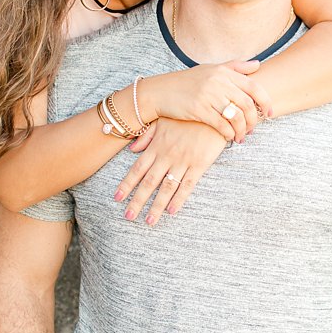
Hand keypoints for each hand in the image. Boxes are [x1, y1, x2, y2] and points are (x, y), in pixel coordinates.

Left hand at [115, 119, 229, 224]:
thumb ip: (147, 135)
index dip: (127, 184)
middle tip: (128, 217)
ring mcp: (183, 161)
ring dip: (156, 206)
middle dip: (138, 201)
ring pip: (166, 187)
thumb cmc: (187, 114)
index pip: (137, 169)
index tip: (117, 198)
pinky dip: (179, 199)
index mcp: (157, 146)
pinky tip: (171, 211)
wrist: (214, 111)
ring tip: (149, 221)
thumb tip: (132, 149)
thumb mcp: (163, 120)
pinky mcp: (199, 164)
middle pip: (149, 182)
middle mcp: (167, 156)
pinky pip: (187, 185)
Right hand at [140, 62, 273, 143]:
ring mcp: (208, 95)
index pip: (254, 87)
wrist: (161, 91)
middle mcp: (218, 82)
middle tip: (252, 130)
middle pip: (247, 105)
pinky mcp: (199, 109)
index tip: (270, 114)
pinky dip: (229, 134)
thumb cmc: (188, 81)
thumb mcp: (211, 69)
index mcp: (224, 72)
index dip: (266, 102)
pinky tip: (229, 138)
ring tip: (241, 137)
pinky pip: (221, 125)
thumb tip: (258, 64)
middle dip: (254, 121)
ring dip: (242, 130)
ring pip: (236, 117)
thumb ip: (235, 67)